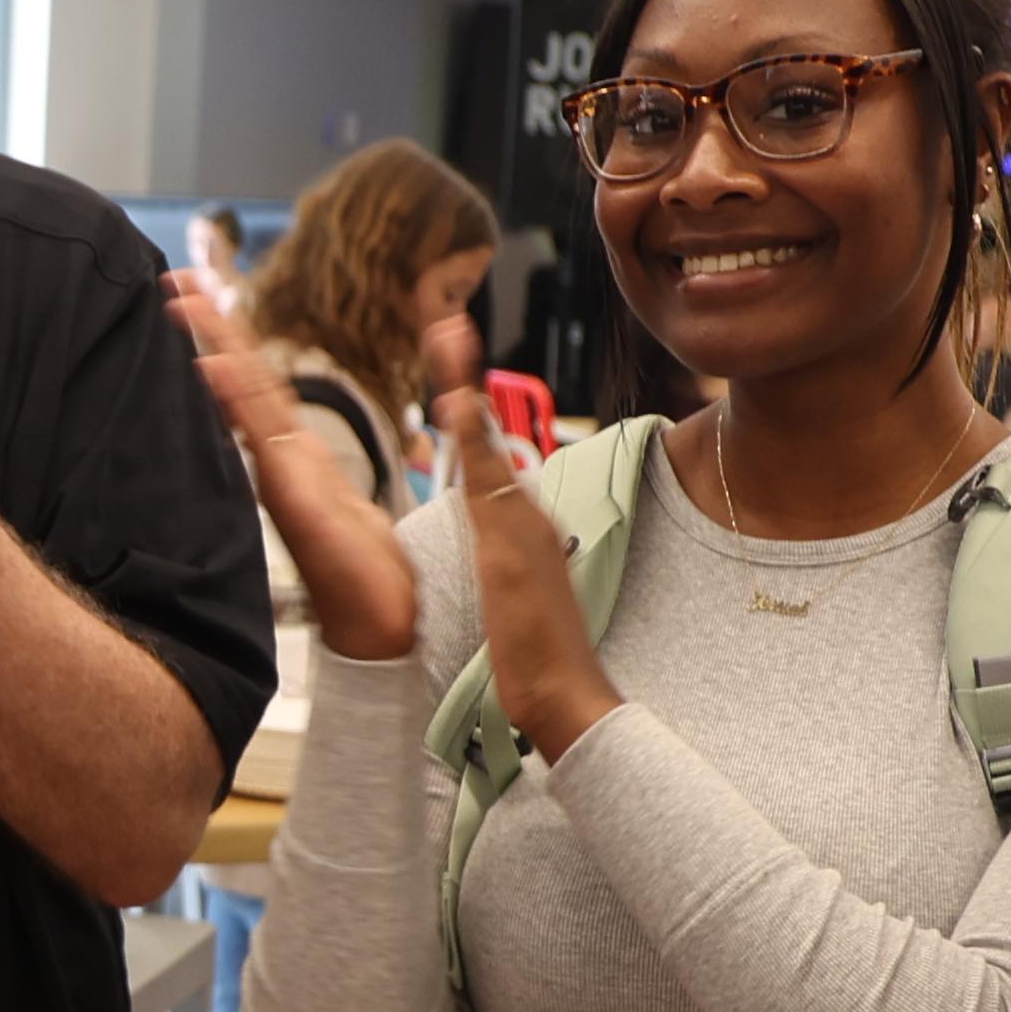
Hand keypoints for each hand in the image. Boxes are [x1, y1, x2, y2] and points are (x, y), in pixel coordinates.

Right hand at [173, 267, 413, 661]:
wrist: (380, 626)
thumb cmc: (367, 574)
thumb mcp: (347, 506)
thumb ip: (316, 473)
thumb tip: (284, 441)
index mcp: (295, 456)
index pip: (254, 382)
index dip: (228, 336)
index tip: (199, 294)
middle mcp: (283, 460)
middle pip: (242, 379)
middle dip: (212, 325)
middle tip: (176, 279)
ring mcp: (284, 476)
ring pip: (248, 396)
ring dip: (217, 345)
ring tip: (187, 300)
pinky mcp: (294, 498)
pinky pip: (262, 436)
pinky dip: (235, 399)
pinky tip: (213, 367)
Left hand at [429, 317, 612, 754]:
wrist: (564, 692)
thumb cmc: (537, 653)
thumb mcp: (512, 594)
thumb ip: (503, 563)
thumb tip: (496, 546)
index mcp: (515, 523)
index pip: (487, 450)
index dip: (468, 404)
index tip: (452, 358)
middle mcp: (520, 513)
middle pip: (488, 431)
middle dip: (466, 375)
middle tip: (447, 319)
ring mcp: (518, 523)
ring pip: (486, 443)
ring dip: (465, 387)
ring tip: (447, 332)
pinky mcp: (512, 543)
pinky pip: (486, 483)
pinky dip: (474, 440)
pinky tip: (454, 402)